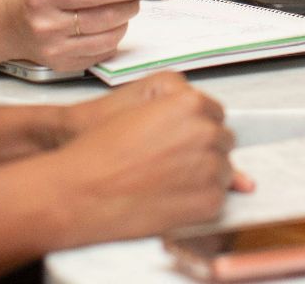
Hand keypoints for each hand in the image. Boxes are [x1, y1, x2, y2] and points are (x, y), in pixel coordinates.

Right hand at [0, 0, 146, 70]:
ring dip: (124, 22)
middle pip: (102, 18)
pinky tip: (107, 27)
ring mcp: (54, 50)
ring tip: (122, 10)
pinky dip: (113, 39)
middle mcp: (46, 26)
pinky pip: (101, 54)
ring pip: (107, 38)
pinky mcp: (62, 65)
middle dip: (129, 5)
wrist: (6, 25)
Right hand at [48, 76, 242, 245]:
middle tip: (167, 162)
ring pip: (223, 170)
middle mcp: (206, 132)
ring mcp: (211, 168)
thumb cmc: (101, 151)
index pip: (214, 113)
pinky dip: (198, 201)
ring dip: (202, 175)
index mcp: (190, 103)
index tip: (177, 139)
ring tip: (164, 180)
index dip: (193, 127)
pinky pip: (217, 199)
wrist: (80, 191)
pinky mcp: (209, 201)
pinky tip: (168, 197)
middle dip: (201, 150)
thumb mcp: (139, 112)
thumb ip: (182, 114)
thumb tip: (213, 124)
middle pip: (222, 141)